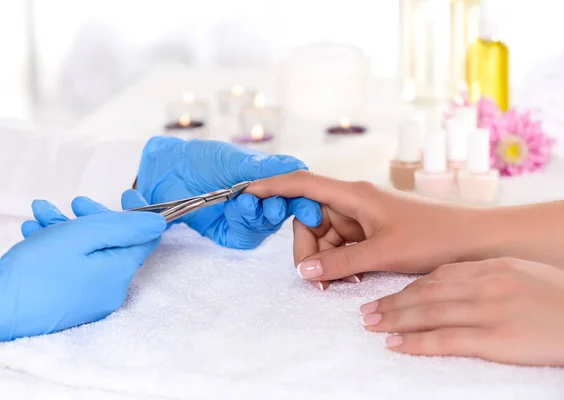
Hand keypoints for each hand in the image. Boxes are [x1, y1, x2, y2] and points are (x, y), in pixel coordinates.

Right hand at [0, 195, 165, 344]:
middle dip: (93, 217)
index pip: (145, 238)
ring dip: (68, 227)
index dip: (138, 212)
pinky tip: (35, 232)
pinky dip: (57, 246)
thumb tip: (160, 222)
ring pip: (88, 252)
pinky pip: (72, 267)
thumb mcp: (84, 236)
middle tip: (75, 202)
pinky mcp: (67, 302)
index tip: (125, 194)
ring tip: (42, 213)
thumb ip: (126, 227)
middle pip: (113, 243)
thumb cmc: (35, 270)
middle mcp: (109, 290)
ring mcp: (88, 299)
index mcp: (119, 273)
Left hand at [135, 137, 320, 248]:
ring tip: (244, 202)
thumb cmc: (200, 158)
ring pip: (266, 226)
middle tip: (271, 204)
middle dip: (278, 209)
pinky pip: (246, 237)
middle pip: (283, 213)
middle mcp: (260, 200)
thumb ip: (264, 167)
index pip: (293, 193)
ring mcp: (245, 218)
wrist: (167, 172)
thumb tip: (297, 166)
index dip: (304, 202)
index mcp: (268, 179)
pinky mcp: (230, 233)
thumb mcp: (233, 158)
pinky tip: (235, 210)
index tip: (309, 208)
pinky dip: (244, 225)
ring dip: (259, 215)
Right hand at [246, 171, 481, 288]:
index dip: (273, 186)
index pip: (303, 184)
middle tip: (318, 279)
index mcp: (353, 195)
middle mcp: (353, 202)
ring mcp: (361, 217)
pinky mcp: (370, 231)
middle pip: (309, 219)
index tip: (247, 191)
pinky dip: (340, 262)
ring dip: (326, 261)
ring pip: (324, 236)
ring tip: (344, 283)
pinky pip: (342, 245)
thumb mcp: (383, 253)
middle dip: (307, 249)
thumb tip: (304, 271)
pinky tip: (352, 278)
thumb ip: (340, 262)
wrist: (474, 240)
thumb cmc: (434, 236)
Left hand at [360, 257, 563, 365]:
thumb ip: (490, 277)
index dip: (409, 287)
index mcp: (491, 268)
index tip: (390, 294)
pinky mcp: (494, 339)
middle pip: (425, 293)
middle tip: (367, 310)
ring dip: (394, 319)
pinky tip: (395, 344)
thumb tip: (460, 283)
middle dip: (392, 302)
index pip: (438, 276)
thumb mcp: (524, 274)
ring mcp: (487, 311)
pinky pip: (445, 339)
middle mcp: (483, 285)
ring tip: (371, 325)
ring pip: (427, 313)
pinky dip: (415, 342)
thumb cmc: (562, 299)